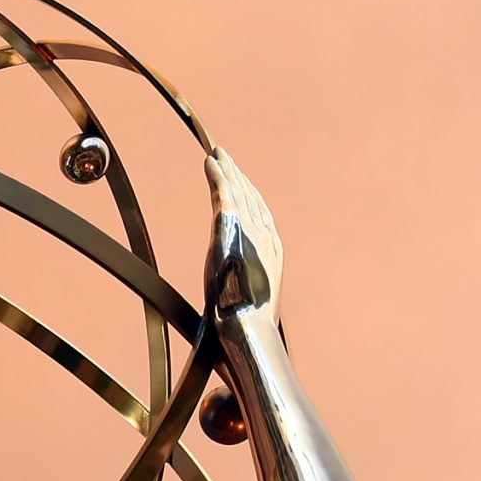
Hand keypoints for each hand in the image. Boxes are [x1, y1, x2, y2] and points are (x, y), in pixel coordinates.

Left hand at [203, 147, 282, 318]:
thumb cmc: (247, 324)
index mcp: (271, 251)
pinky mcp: (231, 227)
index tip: (239, 182)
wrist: (248, 325)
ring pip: (238, 190)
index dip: (249, 195)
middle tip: (226, 157)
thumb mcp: (249, 299)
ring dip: (227, 169)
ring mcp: (250, 230)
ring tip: (217, 154)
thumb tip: (237, 302)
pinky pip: (224, 193)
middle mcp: (265, 235)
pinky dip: (217, 175)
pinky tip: (210, 162)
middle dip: (239, 176)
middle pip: (251, 197)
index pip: (259, 214)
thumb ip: (245, 287)